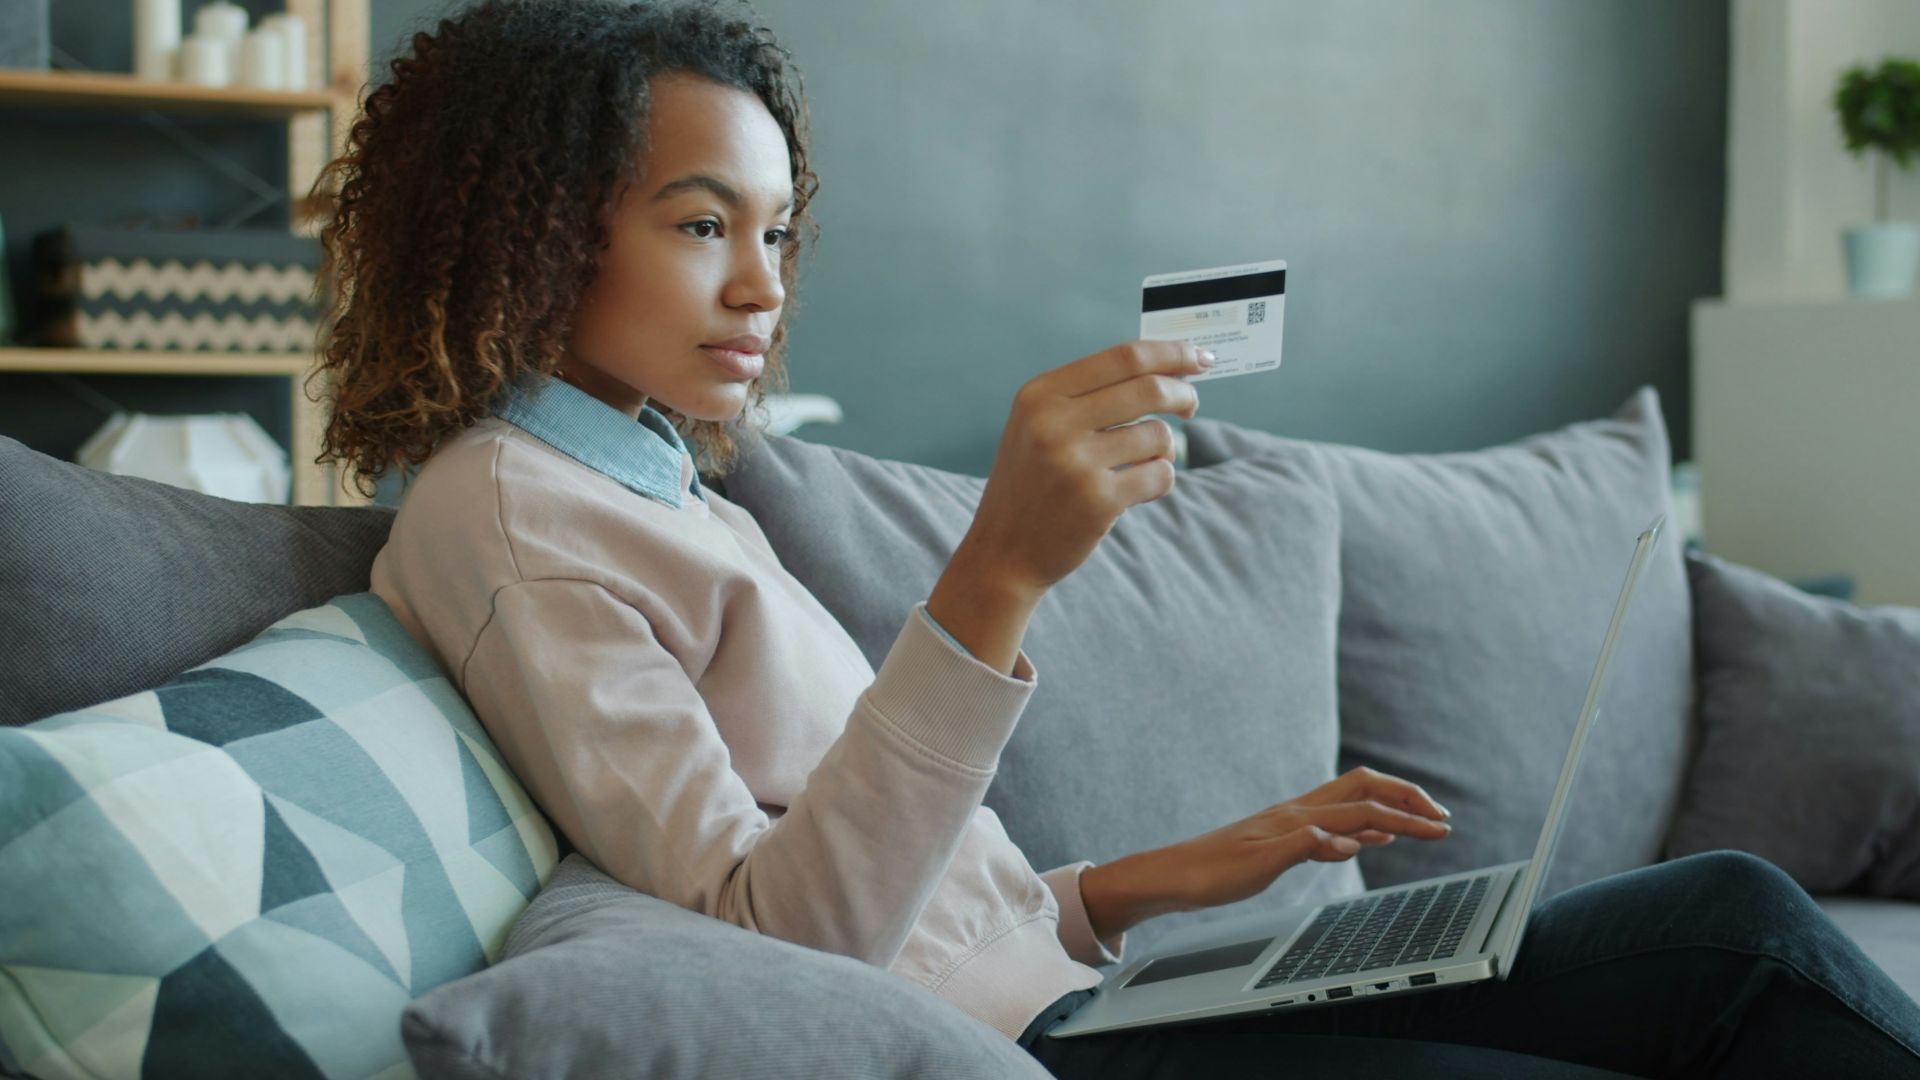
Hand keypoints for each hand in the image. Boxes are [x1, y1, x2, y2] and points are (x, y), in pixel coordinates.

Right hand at [956, 340, 1210, 599]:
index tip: (1199, 357)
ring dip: (1164, 449)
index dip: (1171, 354)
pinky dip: (1160, 480)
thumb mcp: (1038, 426)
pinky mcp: (1097, 499)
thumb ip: (1089, 396)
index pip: (1124, 358)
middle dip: (1183, 394)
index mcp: (1040, 395)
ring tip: (1142, 464)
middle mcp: (1053, 422)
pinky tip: (1139, 490)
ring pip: (1158, 434)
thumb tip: (1166, 368)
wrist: (1002, 552)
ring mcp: (1075, 461)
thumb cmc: (1032, 484)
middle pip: (1148, 388)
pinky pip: (1159, 475)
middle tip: (1192, 406)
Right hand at [1079, 767, 1452, 939]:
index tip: (1433, 813)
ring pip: (1346, 812)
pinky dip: (1332, 841)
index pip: (1362, 788)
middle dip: (1409, 798)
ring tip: (1427, 828)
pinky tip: (1354, 848)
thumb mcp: (1282, 850)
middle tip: (1442, 818)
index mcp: (1302, 811)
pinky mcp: (1265, 852)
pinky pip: (1304, 841)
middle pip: (1363, 788)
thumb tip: (1363, 838)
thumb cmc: (1225, 864)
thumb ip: (1321, 841)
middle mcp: (1297, 812)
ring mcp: (1281, 830)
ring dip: (1393, 818)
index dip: (1402, 795)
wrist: (1179, 873)